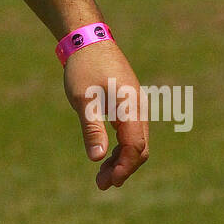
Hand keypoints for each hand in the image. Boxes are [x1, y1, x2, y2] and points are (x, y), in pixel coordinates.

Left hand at [63, 42, 149, 189]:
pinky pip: (130, 132)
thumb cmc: (84, 67)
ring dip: (121, 160)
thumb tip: (96, 157)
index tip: (108, 182)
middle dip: (123, 168)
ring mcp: (135, 105)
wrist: (89, 39)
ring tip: (101, 176)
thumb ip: (92, 128)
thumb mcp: (83, 99)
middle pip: (140, 148)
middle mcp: (138, 108)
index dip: (124, 167)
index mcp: (130, 107)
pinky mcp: (128, 104)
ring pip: (136, 141)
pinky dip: (120, 147)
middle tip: (101, 184)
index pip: (135, 147)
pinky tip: (104, 155)